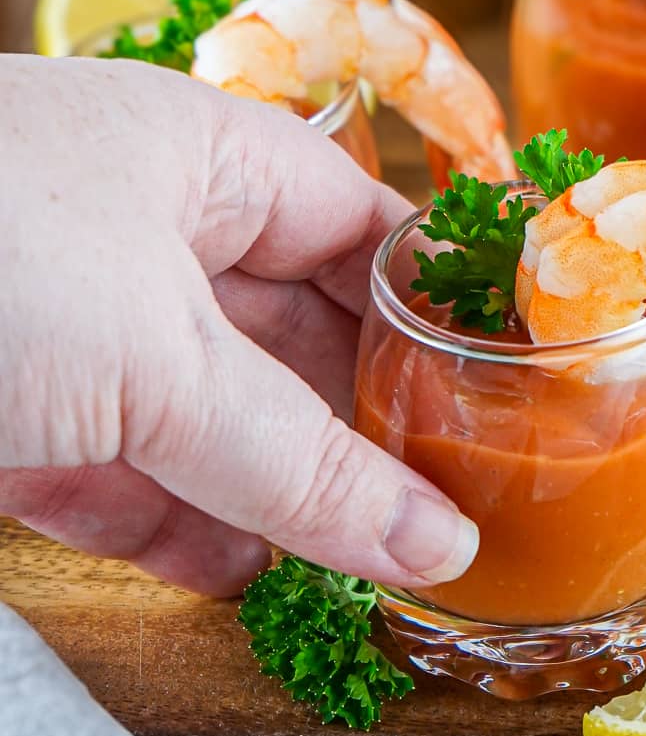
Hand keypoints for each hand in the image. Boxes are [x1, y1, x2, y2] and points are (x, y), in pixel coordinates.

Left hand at [0, 56, 478, 594]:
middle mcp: (139, 231)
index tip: (506, 391)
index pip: (355, 226)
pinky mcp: (5, 415)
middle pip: (288, 331)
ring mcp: (67, 324)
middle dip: (359, 420)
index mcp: (197, 156)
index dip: (432, 307)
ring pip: (201, 416)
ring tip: (367, 566)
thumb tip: (437, 542)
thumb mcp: (155, 359)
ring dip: (274, 494)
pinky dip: (173, 529)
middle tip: (448, 504)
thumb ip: (298, 463)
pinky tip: (237, 579)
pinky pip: (113, 475)